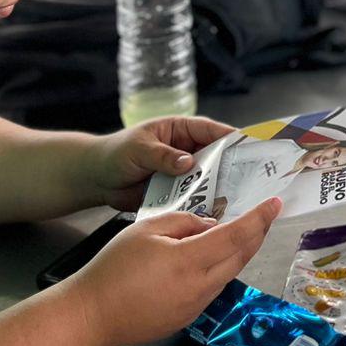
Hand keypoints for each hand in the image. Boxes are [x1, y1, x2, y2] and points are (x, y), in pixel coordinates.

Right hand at [68, 200, 280, 345]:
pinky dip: (221, 268)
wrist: (91, 315)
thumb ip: (184, 222)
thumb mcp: (147, 229)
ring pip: (229, 273)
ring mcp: (195, 307)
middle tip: (264, 214)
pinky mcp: (186, 318)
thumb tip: (210, 226)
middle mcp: (201, 287)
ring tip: (242, 231)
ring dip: (239, 252)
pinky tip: (213, 257)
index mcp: (191, 261)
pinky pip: (213, 288)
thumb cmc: (115, 267)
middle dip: (257, 234)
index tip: (276, 202)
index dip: (260, 218)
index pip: (238, 235)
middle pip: (241, 257)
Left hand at [82, 116, 235, 211]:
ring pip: (207, 180)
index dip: (231, 137)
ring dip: (218, 190)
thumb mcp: (139, 149)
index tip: (250, 147)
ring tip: (237, 201)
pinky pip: (192, 199)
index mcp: (179, 130)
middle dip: (231, 167)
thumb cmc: (115, 154)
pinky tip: (212, 216)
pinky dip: (201, 206)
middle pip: (215, 157)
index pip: (211, 130)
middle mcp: (185, 150)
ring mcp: (181, 173)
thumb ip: (163, 156)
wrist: (95, 180)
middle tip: (251, 180)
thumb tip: (188, 162)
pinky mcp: (174, 193)